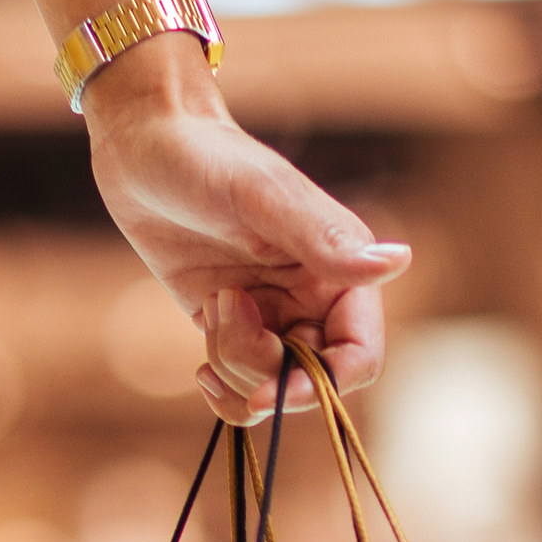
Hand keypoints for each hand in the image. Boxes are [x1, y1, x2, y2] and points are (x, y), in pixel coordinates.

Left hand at [83, 47, 408, 424]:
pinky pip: (242, 383)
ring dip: (235, 364)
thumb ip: (325, 239)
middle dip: (266, 371)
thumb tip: (398, 262)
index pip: (359, 355)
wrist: (143, 148)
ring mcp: (273, 314)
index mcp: (340, 268)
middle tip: (221, 318)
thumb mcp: (262, 197)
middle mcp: (315, 297)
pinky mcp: (233, 325)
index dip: (325, 383)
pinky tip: (202, 368)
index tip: (276, 394)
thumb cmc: (204, 158)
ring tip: (211, 306)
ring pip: (272, 385)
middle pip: (312, 378)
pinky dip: (223, 387)